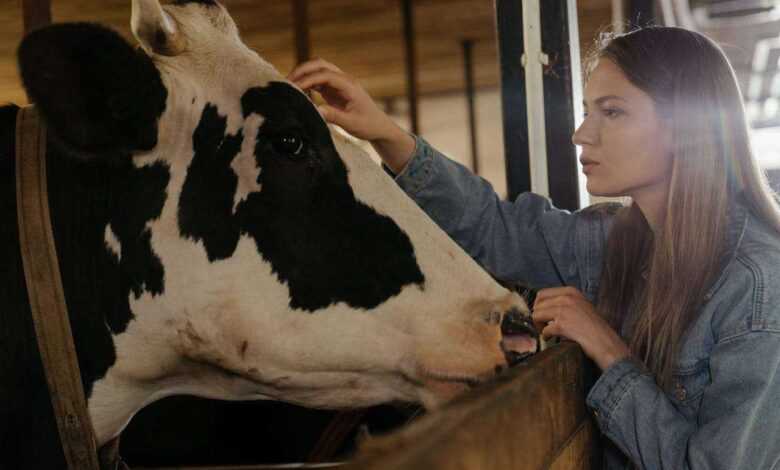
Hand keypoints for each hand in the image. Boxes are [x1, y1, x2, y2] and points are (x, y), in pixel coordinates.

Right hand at [287, 59, 414, 171]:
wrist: (378, 127)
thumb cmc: (368, 125)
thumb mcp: (352, 124)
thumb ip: (334, 116)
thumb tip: (316, 111)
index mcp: (350, 85)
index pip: (326, 74)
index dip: (309, 79)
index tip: (295, 88)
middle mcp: (344, 80)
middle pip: (320, 65)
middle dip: (302, 70)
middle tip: (286, 82)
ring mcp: (339, 83)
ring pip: (318, 70)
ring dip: (303, 74)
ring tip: (289, 86)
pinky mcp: (334, 90)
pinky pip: (318, 80)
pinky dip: (307, 83)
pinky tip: (299, 93)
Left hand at [532, 286, 629, 370]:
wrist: (607, 343)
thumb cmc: (594, 328)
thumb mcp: (581, 307)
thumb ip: (565, 303)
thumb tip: (542, 307)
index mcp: (571, 292)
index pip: (542, 294)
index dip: (538, 306)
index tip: (542, 316)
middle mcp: (567, 298)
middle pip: (537, 305)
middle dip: (537, 316)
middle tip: (544, 326)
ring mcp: (565, 310)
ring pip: (536, 315)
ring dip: (539, 326)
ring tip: (548, 333)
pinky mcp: (563, 324)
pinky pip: (544, 329)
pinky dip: (545, 336)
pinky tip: (552, 339)